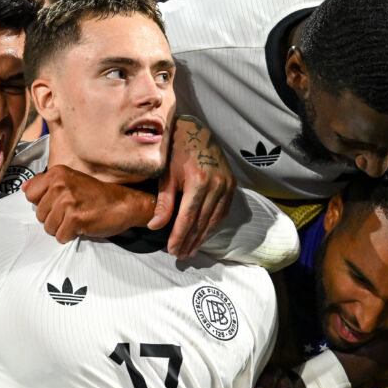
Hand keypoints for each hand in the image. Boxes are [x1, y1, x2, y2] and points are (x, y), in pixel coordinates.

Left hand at [23, 166, 155, 242]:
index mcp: (57, 173)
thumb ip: (45, 184)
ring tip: (77, 218)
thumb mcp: (70, 180)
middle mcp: (60, 185)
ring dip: (62, 228)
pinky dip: (70, 235)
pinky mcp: (75, 219)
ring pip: (48, 227)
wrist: (123, 204)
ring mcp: (68, 202)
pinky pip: (60, 236)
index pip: (30, 195)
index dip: (44, 203)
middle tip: (72, 211)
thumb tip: (24, 188)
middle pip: (39, 214)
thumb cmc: (97, 195)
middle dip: (54, 218)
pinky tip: (82, 225)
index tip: (58, 202)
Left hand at [153, 115, 234, 256]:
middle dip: (190, 241)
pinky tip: (203, 236)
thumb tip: (155, 227)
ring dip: (202, 238)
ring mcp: (227, 185)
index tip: (172, 250)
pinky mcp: (232, 185)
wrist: (196, 132)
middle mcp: (217, 184)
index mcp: (198, 181)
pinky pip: (223, 212)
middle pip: (202, 222)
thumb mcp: (166, 175)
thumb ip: (163, 202)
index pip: (188, 217)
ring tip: (190, 251)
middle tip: (179, 256)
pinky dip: (213, 226)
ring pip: (215, 220)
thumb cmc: (176, 152)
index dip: (179, 236)